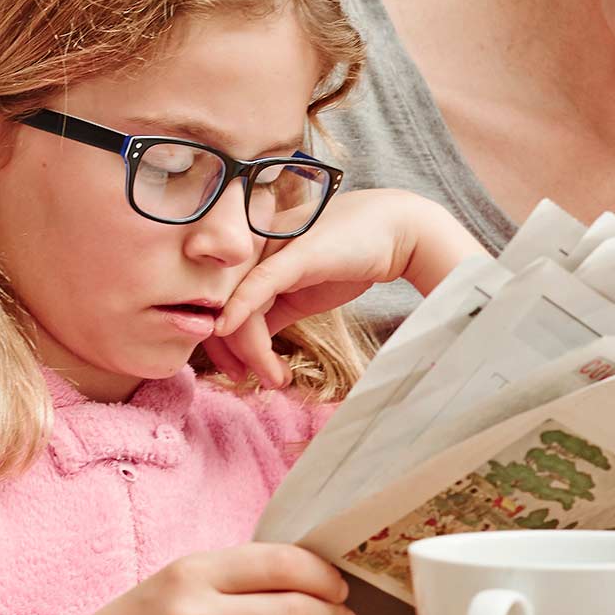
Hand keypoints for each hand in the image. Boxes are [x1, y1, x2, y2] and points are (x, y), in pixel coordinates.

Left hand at [205, 190, 475, 386]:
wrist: (396, 234)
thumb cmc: (348, 258)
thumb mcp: (300, 291)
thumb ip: (271, 310)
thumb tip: (245, 343)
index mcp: (251, 254)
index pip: (218, 299)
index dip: (220, 340)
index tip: (236, 371)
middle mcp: (253, 246)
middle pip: (221, 305)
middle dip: (231, 351)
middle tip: (252, 380)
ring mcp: (271, 247)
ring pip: (239, 305)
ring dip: (252, 350)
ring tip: (276, 377)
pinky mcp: (292, 254)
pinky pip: (257, 285)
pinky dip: (240, 309)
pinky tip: (229, 331)